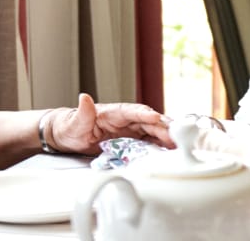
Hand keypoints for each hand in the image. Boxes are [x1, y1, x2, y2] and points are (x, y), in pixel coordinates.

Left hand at [48, 93, 174, 153]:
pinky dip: (160, 146)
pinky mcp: (132, 141)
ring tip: (180, 144)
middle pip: (148, 122)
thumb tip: (84, 98)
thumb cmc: (72, 127)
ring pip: (153, 132)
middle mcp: (126, 120)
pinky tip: (171, 151)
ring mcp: (130, 130)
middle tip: (175, 136)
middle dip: (163, 128)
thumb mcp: (75, 122)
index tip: (155, 119)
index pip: (132, 111)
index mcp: (113, 112)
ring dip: (166, 137)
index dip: (144, 115)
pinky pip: (149, 142)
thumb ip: (82, 112)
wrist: (69, 136)